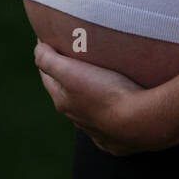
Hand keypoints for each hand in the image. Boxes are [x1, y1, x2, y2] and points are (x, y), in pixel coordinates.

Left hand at [33, 41, 167, 155]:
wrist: (140, 124)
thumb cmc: (106, 93)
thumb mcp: (71, 71)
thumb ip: (48, 59)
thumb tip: (38, 48)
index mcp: (63, 102)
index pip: (47, 75)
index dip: (46, 56)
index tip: (50, 39)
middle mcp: (77, 119)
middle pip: (66, 93)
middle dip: (67, 75)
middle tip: (75, 54)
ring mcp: (98, 131)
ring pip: (87, 109)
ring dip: (88, 94)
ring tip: (99, 77)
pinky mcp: (118, 139)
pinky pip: (109, 122)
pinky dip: (108, 111)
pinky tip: (118, 105)